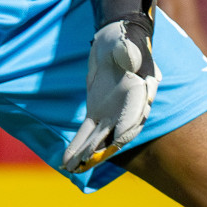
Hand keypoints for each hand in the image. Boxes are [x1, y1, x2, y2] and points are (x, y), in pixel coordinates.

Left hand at [63, 11, 160, 172]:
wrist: (115, 39)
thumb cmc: (124, 39)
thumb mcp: (125, 42)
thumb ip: (128, 52)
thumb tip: (131, 58)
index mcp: (140, 93)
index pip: (135, 114)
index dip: (127, 126)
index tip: (118, 139)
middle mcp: (128, 109)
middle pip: (117, 134)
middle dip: (103, 149)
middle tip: (88, 161)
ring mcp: (112, 114)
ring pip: (100, 138)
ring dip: (87, 154)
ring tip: (73, 168)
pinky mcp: (97, 112)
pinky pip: (87, 132)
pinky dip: (77, 145)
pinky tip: (66, 161)